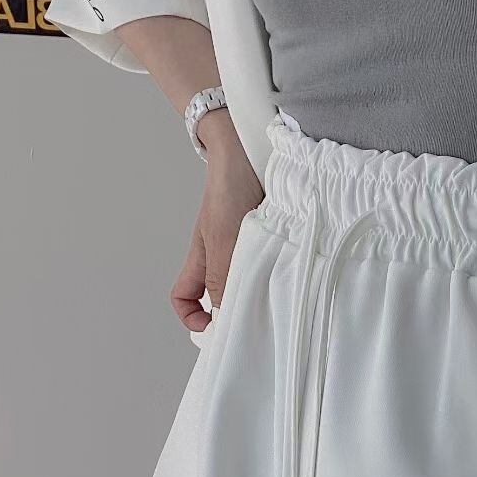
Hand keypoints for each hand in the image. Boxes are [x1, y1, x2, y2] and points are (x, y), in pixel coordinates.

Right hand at [170, 110, 264, 332]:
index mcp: (202, 259)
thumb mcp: (222, 240)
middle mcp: (222, 256)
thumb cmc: (229, 187)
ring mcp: (246, 247)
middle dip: (235, 311)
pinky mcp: (270, 237)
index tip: (215, 330)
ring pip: (249, 283)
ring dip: (261, 293)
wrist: (252, 147)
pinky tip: (292, 276)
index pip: (184, 298)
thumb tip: (224, 318)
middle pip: (221, 296)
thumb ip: (222, 279)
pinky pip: (271, 264)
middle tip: (258, 325)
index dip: (193, 318)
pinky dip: (279, 274)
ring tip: (276, 300)